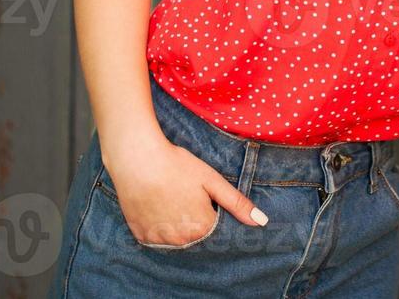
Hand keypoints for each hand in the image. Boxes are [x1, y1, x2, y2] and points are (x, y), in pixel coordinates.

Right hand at [103, 137, 268, 246]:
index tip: (203, 198)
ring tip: (171, 200)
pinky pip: (157, 238)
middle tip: (185, 196)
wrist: (137, 159)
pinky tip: (157, 206)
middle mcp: (182, 240)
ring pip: (176, 239)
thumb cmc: (176, 165)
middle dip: (196, 221)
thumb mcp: (211, 180)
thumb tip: (262, 222)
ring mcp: (159, 240)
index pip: (217, 230)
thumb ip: (237, 203)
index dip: (212, 212)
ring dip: (178, 227)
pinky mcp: (142, 236)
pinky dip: (160, 227)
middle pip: (196, 236)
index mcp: (203, 228)